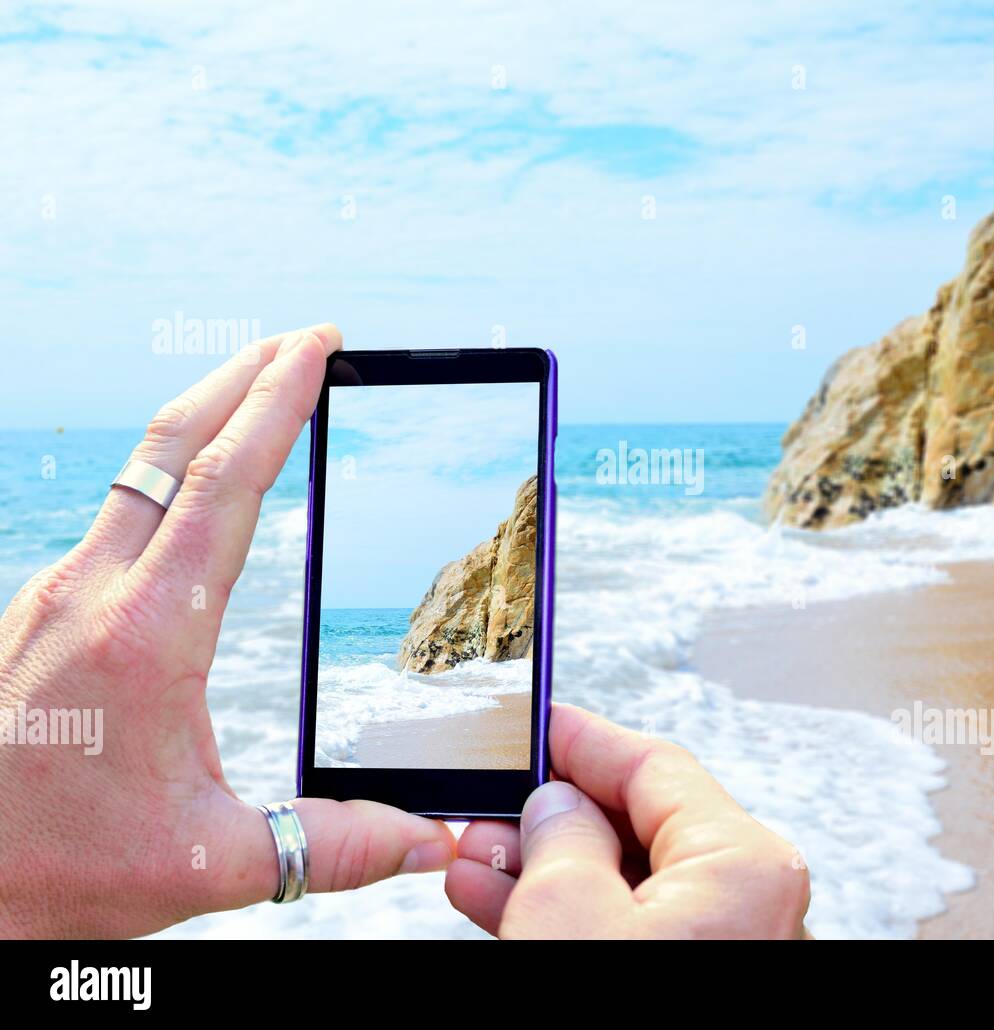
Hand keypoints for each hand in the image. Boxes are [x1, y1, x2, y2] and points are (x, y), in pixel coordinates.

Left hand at [0, 326, 455, 938]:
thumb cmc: (57, 873)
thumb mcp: (210, 866)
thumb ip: (333, 844)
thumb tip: (429, 839)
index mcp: (147, 634)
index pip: (225, 483)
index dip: (278, 403)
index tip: (319, 347)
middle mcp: (92, 593)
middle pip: (172, 442)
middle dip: (244, 373)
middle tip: (306, 338)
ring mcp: (55, 594)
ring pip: (138, 469)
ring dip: (205, 416)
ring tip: (260, 392)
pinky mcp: (40, 610)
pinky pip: (116, 511)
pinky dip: (171, 472)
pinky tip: (196, 488)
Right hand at [446, 704, 811, 937]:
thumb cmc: (625, 1024)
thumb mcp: (570, 918)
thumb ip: (560, 840)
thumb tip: (556, 806)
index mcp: (744, 864)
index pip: (655, 765)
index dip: (583, 740)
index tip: (536, 725)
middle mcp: (749, 900)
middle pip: (638, 823)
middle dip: (551, 813)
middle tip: (489, 806)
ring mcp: (725, 942)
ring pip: (626, 882)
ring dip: (545, 868)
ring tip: (476, 859)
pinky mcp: (695, 972)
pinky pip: (628, 927)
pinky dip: (568, 915)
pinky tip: (501, 903)